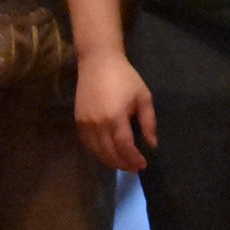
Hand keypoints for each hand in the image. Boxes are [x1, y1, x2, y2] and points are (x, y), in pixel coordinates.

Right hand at [76, 54, 158, 171]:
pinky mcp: (78, 121)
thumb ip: (148, 122)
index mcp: (116, 117)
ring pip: (97, 151)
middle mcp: (98, 123)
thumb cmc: (125, 77)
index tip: (143, 165)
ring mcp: (85, 123)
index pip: (124, 147)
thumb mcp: (143, 97)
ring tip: (123, 163)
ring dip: (110, 161)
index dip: (133, 159)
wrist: (98, 61)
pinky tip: (108, 152)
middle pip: (110, 153)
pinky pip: (88, 144)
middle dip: (123, 164)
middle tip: (134, 167)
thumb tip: (151, 145)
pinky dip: (98, 152)